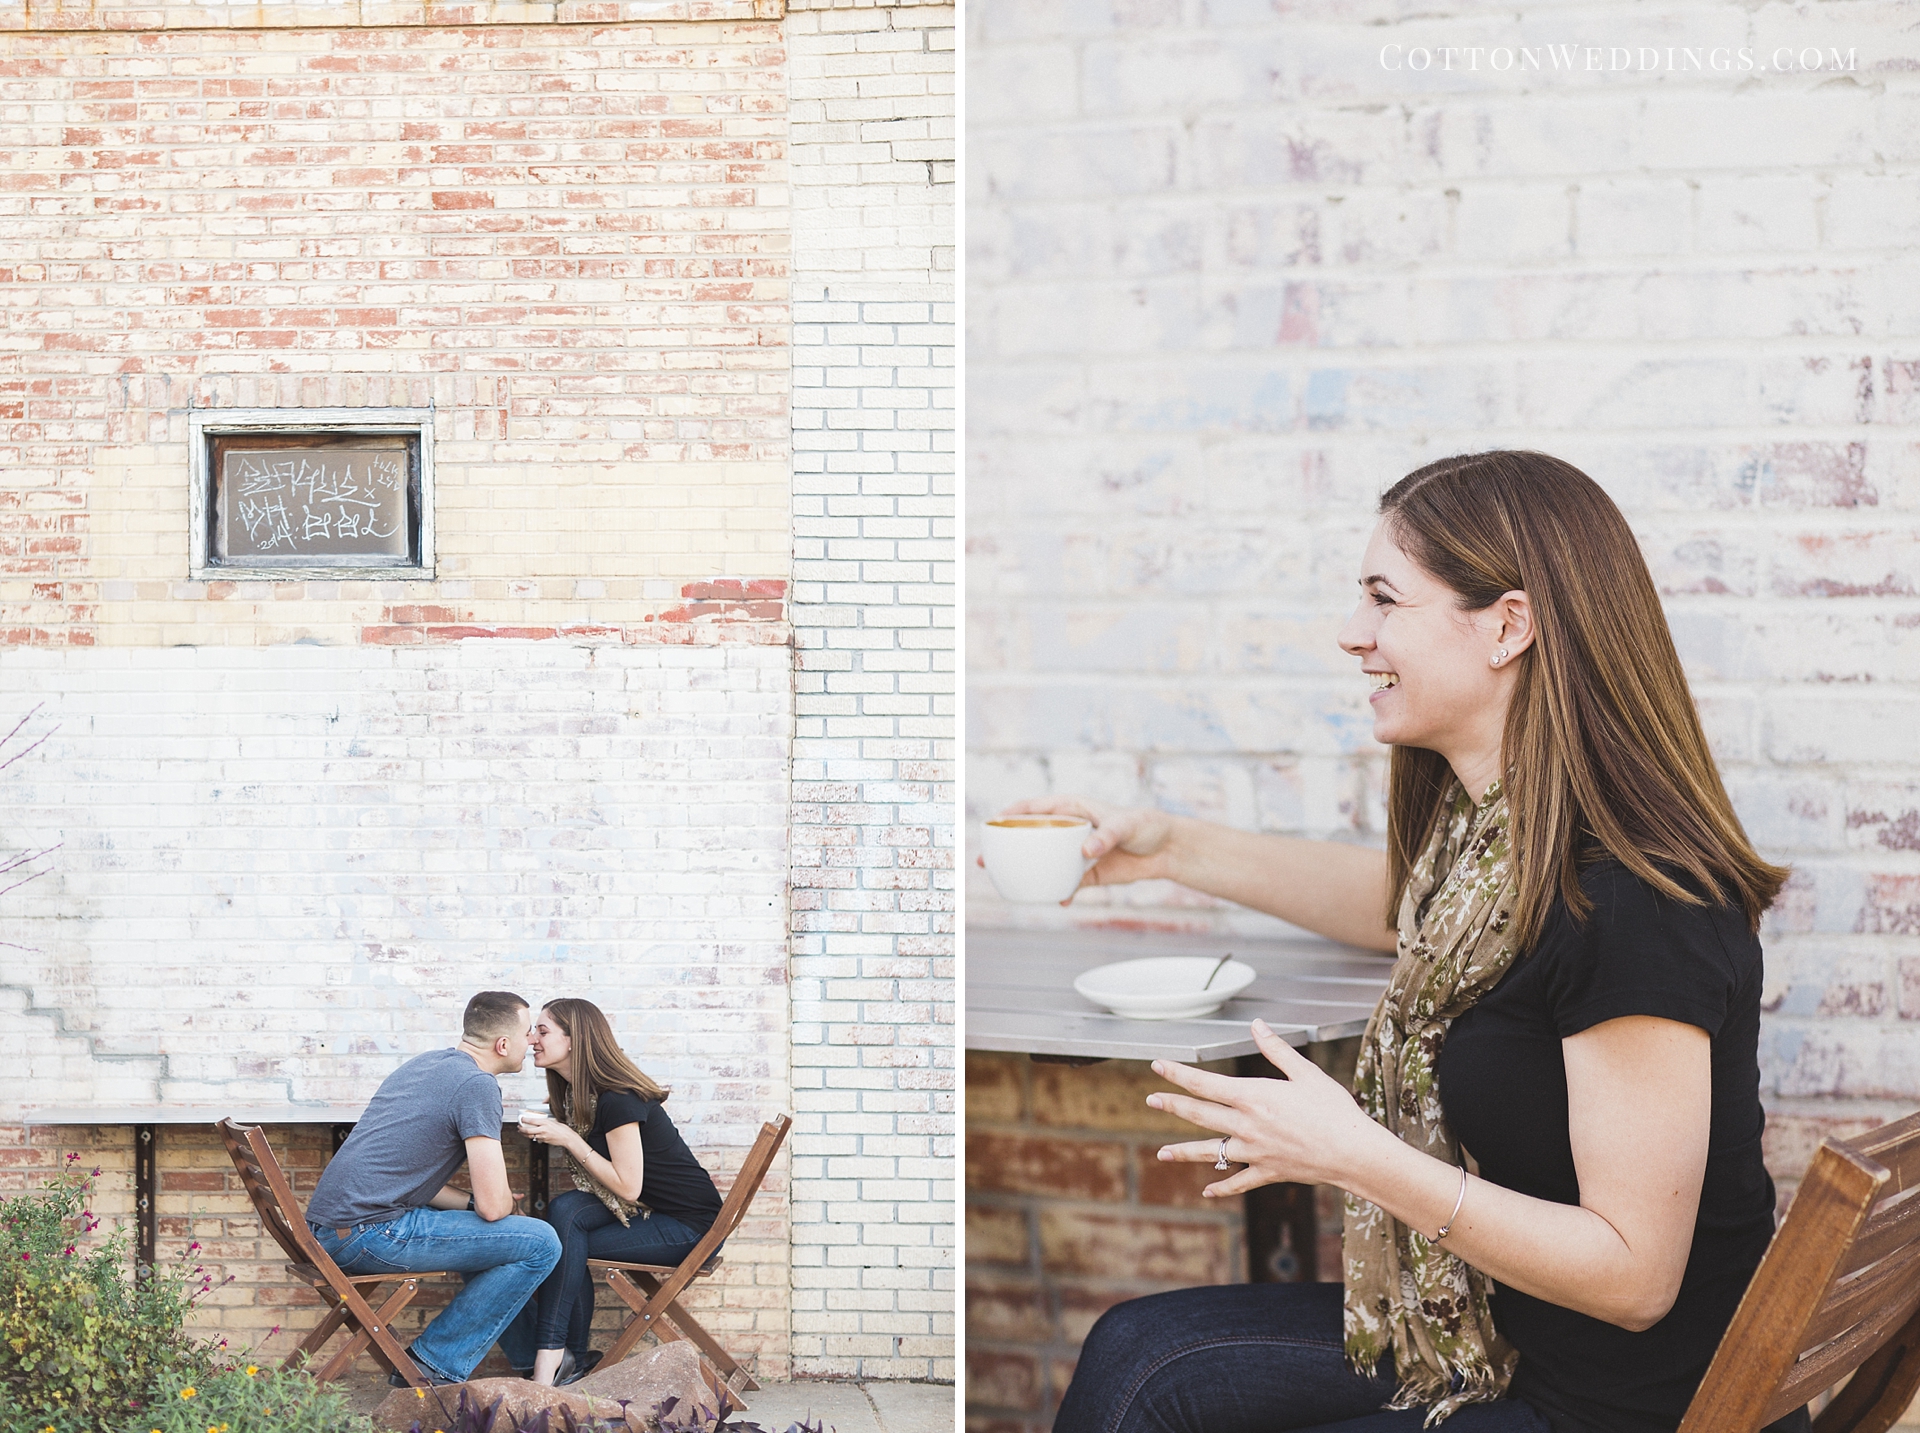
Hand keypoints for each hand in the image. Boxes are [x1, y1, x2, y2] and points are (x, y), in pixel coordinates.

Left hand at [517, 1113, 573, 1150]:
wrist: (567, 1137)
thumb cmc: (562, 1129)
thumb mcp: (553, 1121)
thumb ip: (545, 1122)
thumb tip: (539, 1121)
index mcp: (545, 1122)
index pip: (531, 1121)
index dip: (524, 1120)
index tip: (521, 1119)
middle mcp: (542, 1129)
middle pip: (528, 1130)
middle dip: (521, 1129)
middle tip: (519, 1127)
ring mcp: (542, 1136)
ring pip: (530, 1136)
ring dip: (524, 1134)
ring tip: (521, 1132)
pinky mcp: (544, 1141)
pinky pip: (536, 1139)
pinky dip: (533, 1137)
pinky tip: (532, 1135)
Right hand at [977, 795, 1178, 898]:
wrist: (1166, 849)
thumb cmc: (1146, 825)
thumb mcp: (1128, 824)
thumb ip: (1107, 834)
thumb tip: (1086, 850)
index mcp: (1074, 808)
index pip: (1035, 807)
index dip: (1011, 814)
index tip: (993, 823)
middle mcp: (1070, 829)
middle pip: (1030, 836)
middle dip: (1005, 846)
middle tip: (985, 859)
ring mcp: (1075, 852)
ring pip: (1042, 861)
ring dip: (1025, 871)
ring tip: (1006, 883)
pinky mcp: (1087, 873)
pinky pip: (1065, 883)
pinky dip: (1058, 892)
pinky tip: (1057, 900)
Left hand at [1147, 1020, 1381, 1196]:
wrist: (1353, 1152)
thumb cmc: (1333, 1109)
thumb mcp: (1305, 1072)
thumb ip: (1276, 1049)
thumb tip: (1257, 1025)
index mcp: (1253, 1096)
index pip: (1205, 1083)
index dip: (1178, 1073)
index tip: (1158, 1066)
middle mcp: (1247, 1125)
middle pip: (1201, 1114)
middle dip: (1173, 1105)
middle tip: (1151, 1100)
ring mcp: (1255, 1152)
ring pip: (1212, 1152)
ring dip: (1185, 1152)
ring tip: (1162, 1154)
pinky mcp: (1268, 1171)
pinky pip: (1239, 1181)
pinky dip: (1222, 1186)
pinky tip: (1207, 1190)